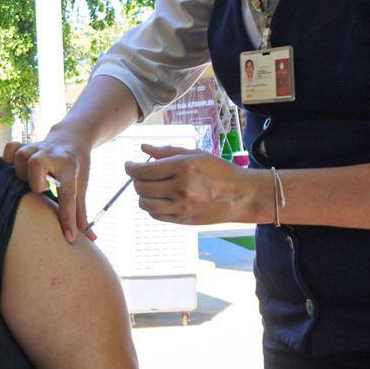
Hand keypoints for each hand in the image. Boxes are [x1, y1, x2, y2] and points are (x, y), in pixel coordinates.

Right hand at [3, 130, 95, 242]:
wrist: (71, 138)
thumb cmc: (75, 167)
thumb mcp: (81, 186)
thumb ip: (81, 212)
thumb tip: (90, 238)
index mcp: (69, 165)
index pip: (68, 195)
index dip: (68, 218)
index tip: (69, 237)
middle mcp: (50, 153)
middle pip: (35, 165)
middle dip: (36, 182)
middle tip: (43, 188)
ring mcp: (35, 147)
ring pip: (20, 158)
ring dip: (23, 172)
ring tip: (31, 179)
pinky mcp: (22, 144)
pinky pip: (9, 149)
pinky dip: (9, 159)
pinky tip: (17, 169)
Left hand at [124, 144, 266, 225]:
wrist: (240, 195)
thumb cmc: (219, 171)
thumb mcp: (195, 154)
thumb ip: (167, 151)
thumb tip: (143, 148)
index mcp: (182, 168)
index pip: (143, 171)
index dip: (130, 167)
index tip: (129, 165)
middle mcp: (180, 189)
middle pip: (141, 187)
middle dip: (136, 179)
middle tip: (142, 174)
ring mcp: (181, 207)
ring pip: (145, 203)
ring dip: (143, 194)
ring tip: (151, 187)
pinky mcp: (182, 220)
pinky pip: (156, 215)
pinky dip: (152, 206)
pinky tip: (160, 198)